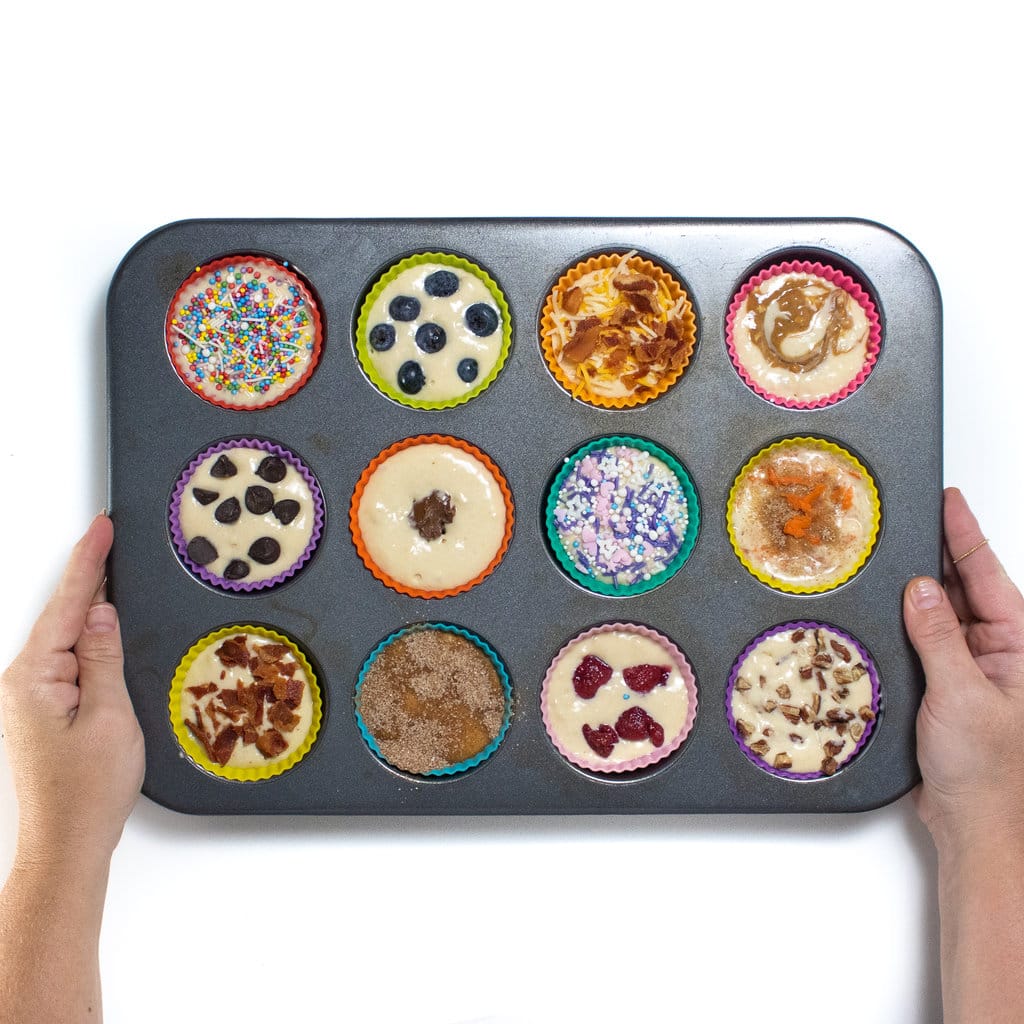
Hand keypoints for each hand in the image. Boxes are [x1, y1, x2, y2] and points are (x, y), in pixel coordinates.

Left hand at [0, 514, 143, 865]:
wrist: (64, 845)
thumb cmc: (88, 791)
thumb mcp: (110, 717)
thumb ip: (103, 658)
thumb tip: (102, 612)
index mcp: (34, 678)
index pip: (67, 606)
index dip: (88, 562)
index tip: (101, 527)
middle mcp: (22, 682)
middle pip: (61, 615)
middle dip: (88, 576)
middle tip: (110, 537)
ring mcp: (29, 696)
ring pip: (64, 637)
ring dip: (89, 608)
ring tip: (114, 576)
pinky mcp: (41, 709)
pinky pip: (66, 660)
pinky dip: (87, 639)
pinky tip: (103, 629)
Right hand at [903, 487, 1023, 851]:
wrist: (976, 827)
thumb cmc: (988, 772)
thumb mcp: (963, 697)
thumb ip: (940, 638)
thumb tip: (920, 589)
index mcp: (1019, 645)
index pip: (987, 574)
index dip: (964, 533)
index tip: (945, 499)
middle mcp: (996, 649)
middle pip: (961, 586)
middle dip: (934, 552)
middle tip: (902, 517)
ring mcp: (968, 666)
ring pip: (935, 612)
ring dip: (912, 589)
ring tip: (884, 554)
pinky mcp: (941, 684)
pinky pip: (918, 641)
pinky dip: (898, 623)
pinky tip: (879, 607)